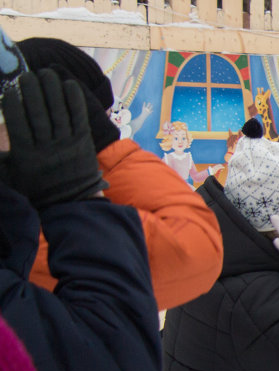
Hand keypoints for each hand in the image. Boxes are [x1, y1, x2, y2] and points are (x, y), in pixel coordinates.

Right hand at [0, 70, 105, 209]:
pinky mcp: (85, 143)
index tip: (9, 90)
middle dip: (32, 92)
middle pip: (38, 114)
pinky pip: (79, 119)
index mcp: (26, 155)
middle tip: (27, 75)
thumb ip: (0, 157)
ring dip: (53, 90)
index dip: (13, 104)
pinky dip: (75, 101)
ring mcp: (67, 145)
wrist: (70, 203)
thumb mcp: (11, 174)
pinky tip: (70, 84)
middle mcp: (47, 148)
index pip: (17, 124)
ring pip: (59, 113)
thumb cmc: (36, 187)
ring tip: (46, 73)